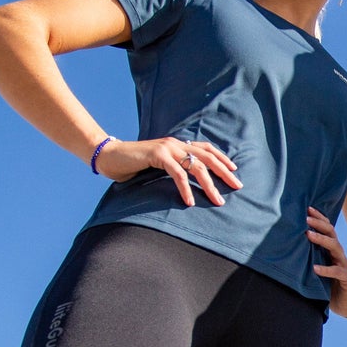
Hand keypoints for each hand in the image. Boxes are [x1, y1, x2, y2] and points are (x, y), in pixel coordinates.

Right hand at [95, 138, 241, 205]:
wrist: (109, 157)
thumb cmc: (132, 165)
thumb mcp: (157, 166)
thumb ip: (173, 168)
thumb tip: (189, 182)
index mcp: (177, 145)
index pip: (206, 149)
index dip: (221, 158)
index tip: (234, 170)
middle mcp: (175, 144)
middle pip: (207, 157)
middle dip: (223, 172)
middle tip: (237, 185)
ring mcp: (167, 148)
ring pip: (196, 166)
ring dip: (209, 185)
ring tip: (218, 200)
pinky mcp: (157, 155)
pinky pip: (177, 173)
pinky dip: (186, 188)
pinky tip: (190, 201)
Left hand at [307, 206, 346, 318]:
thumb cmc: (330, 286)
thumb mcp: (317, 270)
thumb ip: (308, 260)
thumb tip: (285, 249)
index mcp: (332, 252)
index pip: (328, 230)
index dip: (320, 219)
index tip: (308, 209)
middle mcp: (339, 255)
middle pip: (332, 234)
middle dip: (319, 224)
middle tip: (306, 218)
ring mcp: (344, 266)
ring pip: (336, 248)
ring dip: (322, 240)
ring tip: (309, 235)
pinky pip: (338, 271)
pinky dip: (326, 269)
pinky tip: (315, 268)